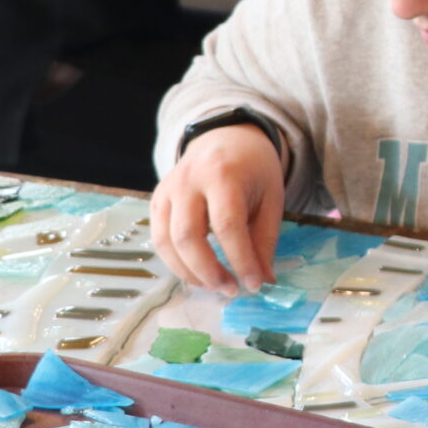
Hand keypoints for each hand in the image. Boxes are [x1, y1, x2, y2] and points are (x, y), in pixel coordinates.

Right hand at [149, 123, 285, 294]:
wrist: (225, 138)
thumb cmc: (253, 170)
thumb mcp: (271, 198)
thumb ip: (265, 239)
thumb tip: (263, 281)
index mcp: (223, 174)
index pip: (227, 225)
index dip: (240, 259)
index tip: (253, 285)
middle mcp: (189, 180)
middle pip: (187, 235)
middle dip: (208, 271)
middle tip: (230, 290)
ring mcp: (167, 189)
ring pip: (166, 241)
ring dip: (189, 272)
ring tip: (215, 285)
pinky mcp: (156, 200)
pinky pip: (159, 238)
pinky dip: (176, 262)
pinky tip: (197, 272)